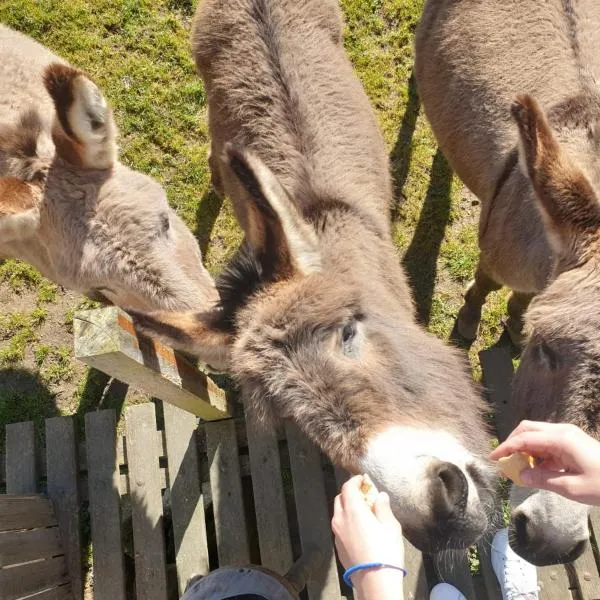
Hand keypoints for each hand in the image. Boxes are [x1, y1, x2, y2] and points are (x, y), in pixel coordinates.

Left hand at [332, 475, 404, 599]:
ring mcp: (337, 533)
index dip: (355, 480)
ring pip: (338, 512)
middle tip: (364, 494)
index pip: (348, 487)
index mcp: (353, 510)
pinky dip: (346, 520)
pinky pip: (339, 526)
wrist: (375, 581)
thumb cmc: (385, 551)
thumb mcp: (390, 526)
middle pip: (340, 498)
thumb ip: (383, 507)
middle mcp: (340, 519)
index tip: (363, 479)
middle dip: (350, 492)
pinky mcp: (337, 546)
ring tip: (362, 511)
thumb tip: (380, 495)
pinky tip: (358, 528)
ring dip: (347, 507)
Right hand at [490, 421, 599, 504]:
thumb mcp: (571, 488)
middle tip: (505, 461)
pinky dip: (537, 454)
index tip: (493, 459)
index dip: (506, 448)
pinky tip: (536, 470)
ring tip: (518, 468)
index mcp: (561, 439)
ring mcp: (568, 435)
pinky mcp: (572, 442)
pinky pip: (547, 443)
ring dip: (524, 449)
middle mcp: (562, 431)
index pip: (525, 439)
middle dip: (512, 443)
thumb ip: (543, 479)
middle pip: (528, 429)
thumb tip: (520, 476)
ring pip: (536, 435)